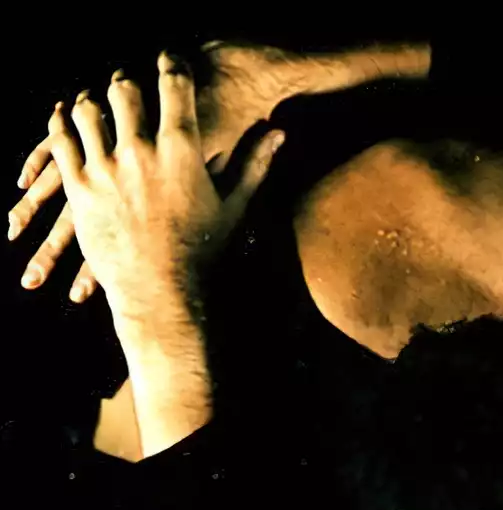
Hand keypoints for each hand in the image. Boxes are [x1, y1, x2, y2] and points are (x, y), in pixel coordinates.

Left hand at [12, 42, 293, 301]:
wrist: (164, 294)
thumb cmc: (205, 253)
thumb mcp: (235, 207)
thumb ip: (255, 163)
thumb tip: (279, 132)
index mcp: (181, 152)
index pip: (173, 84)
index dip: (170, 63)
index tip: (168, 58)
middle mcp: (140, 152)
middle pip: (124, 88)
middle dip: (127, 81)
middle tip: (129, 84)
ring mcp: (105, 168)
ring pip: (88, 108)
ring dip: (93, 100)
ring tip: (97, 102)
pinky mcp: (79, 187)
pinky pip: (60, 139)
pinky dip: (60, 121)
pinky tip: (64, 117)